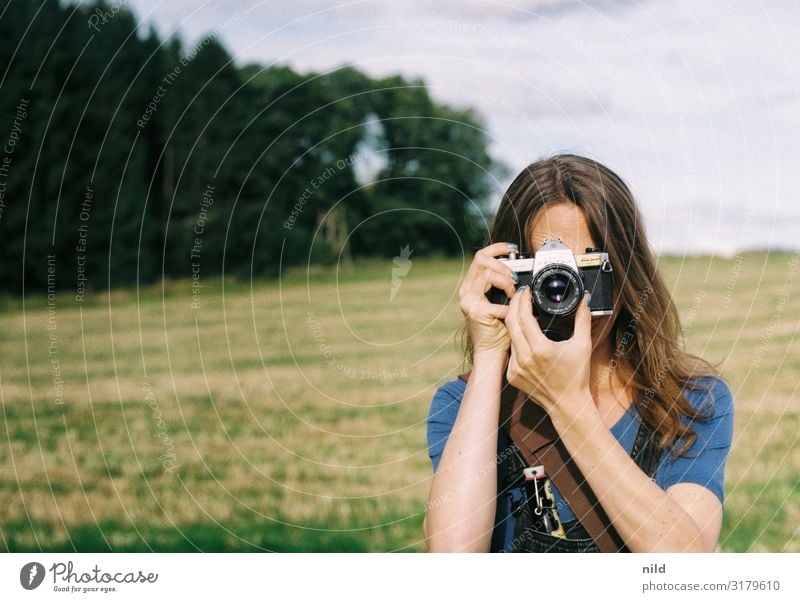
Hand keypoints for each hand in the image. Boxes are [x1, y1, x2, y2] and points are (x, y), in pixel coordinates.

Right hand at [458, 242, 518, 356]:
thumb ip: (505, 286)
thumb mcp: (502, 301)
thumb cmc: (500, 328)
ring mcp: (468, 300)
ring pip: (488, 274)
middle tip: (515, 277)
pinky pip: (497, 299)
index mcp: (472, 285)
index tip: (513, 249)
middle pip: (481, 259)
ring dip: (506, 281)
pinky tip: (512, 313)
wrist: (491, 352)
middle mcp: (466, 290)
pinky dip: (509, 305)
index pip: (481, 256)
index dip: (497, 248)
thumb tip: (521, 271)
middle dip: (502, 265)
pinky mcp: (475, 311)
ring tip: (514, 294)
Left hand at [505, 286, 593, 417]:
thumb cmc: (576, 377)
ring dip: (514, 322)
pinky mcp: (511, 375)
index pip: (523, 316)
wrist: (567, 405)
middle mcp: (524, 358)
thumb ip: (582, 319)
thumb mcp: (582, 345)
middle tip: (521, 295)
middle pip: (510, 322)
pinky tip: (524, 335)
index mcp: (540, 349)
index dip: (523, 300)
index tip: (527, 291)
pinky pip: (510, 351)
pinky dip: (516, 340)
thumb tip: (584, 299)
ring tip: (523, 312)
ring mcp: (515, 368)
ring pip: (509, 336)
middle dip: (514, 305)